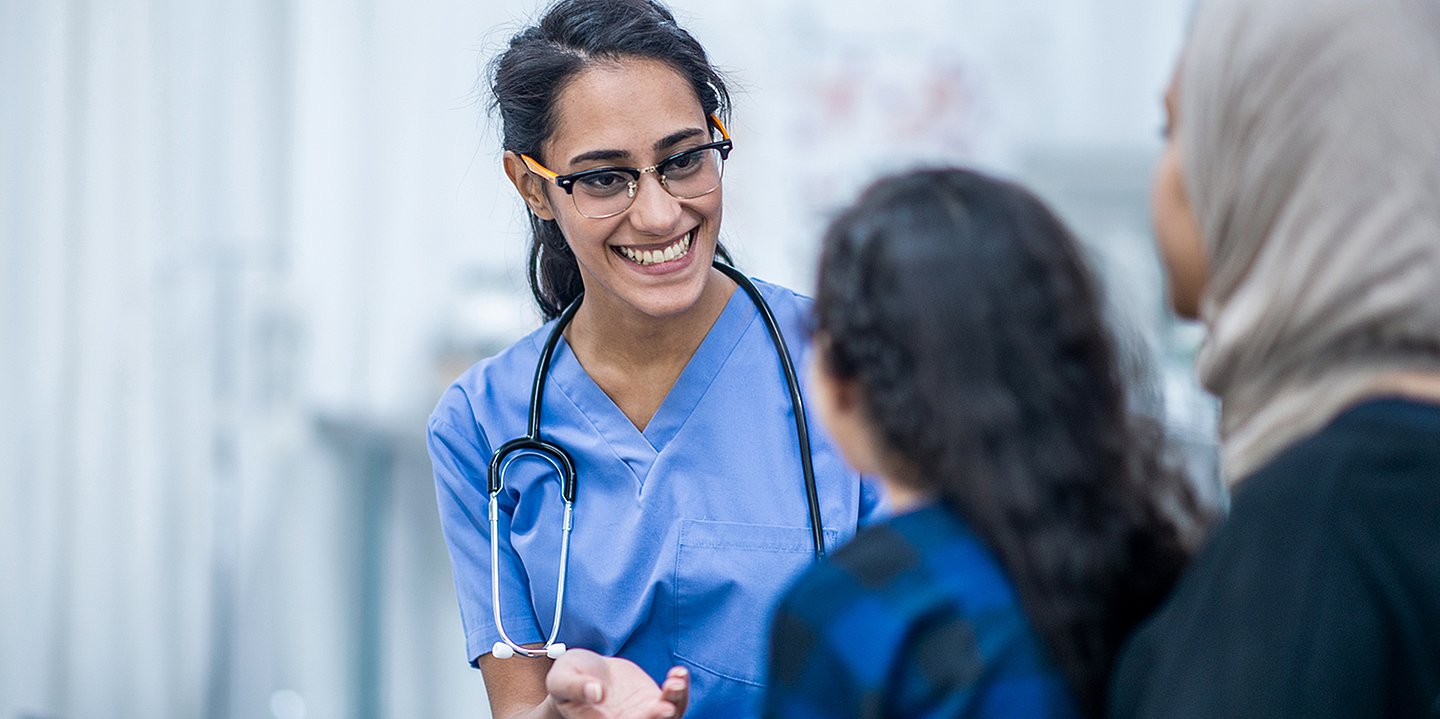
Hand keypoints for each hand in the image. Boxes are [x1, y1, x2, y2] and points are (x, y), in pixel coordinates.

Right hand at [546, 649, 690, 718]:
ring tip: (676, 681)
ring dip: (676, 702)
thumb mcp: (561, 679)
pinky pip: (673, 700)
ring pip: (669, 716)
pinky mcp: (653, 700)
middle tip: (666, 705)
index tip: (652, 711)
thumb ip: (574, 687)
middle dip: (659, 718)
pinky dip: (679, 689)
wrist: (583, 673)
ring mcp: (643, 714)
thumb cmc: (568, 679)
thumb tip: (595, 692)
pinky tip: (679, 673)